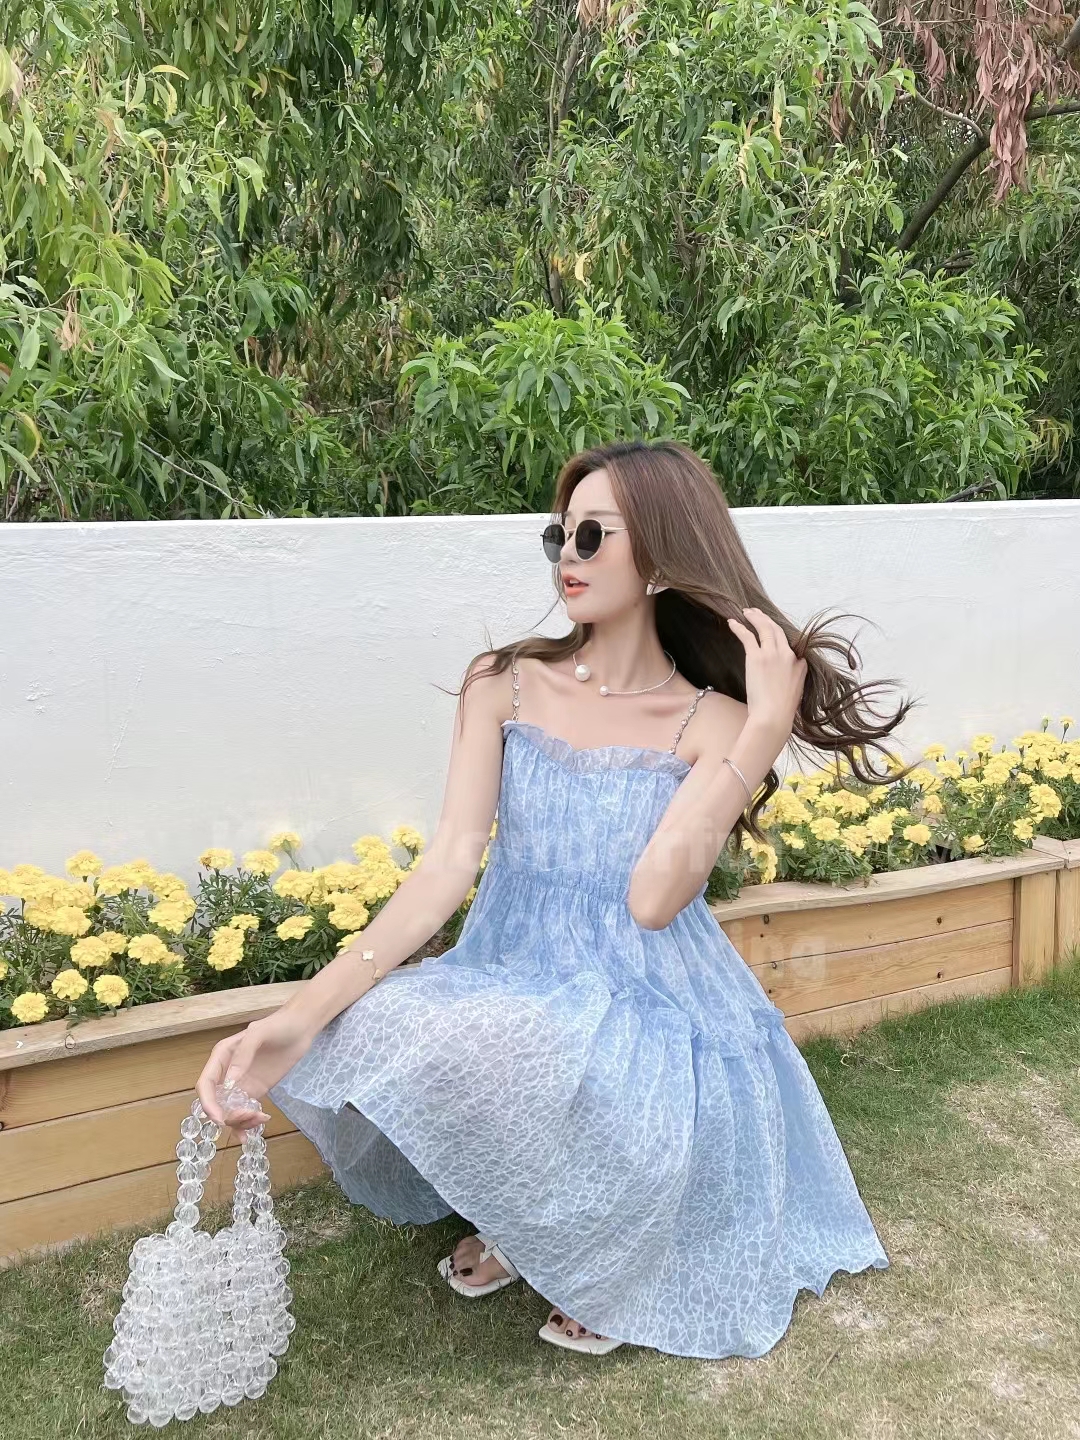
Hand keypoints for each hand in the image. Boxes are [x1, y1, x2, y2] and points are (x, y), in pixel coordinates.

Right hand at [195, 1007, 317, 1130]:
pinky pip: (245, 1112)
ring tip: (260, 1118)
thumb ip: (243, 1054)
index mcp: (222, 1056)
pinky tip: (262, 1121)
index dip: (208, 1103)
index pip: (205, 1084)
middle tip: (249, 1115)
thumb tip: (230, 1081)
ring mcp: (241, 1084)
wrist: (301, 1028)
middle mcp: (227, 1073)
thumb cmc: (279, 1025)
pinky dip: (249, 1122)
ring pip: (230, 1111)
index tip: (219, 1118)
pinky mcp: (255, 1091)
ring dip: (240, 1121)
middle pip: (216, 1103)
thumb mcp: (259, 1033)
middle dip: (228, 1115)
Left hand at [727, 606, 806, 738]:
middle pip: (777, 629)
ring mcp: (772, 654)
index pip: (789, 641)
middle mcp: (788, 654)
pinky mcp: (757, 657)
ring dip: (754, 617)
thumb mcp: (796, 690)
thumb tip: (789, 670)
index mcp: (799, 662)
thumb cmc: (782, 709)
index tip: (769, 627)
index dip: (777, 631)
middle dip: (766, 619)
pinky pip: (748, 636)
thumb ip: (795, 675)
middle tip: (756, 612)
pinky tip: (732, 623)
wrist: (773, 716)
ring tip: (746, 612)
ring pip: (764, 628)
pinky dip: (739, 628)